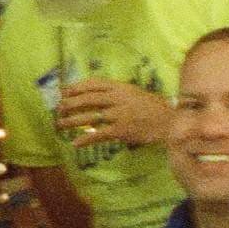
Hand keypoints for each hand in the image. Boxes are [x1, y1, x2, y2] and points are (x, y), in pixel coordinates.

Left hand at [55, 78, 171, 148]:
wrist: (170, 120)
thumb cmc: (150, 106)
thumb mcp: (132, 93)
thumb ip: (114, 92)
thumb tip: (92, 95)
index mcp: (120, 87)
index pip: (93, 84)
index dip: (76, 87)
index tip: (64, 91)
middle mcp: (117, 99)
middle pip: (87, 99)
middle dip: (70, 104)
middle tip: (58, 109)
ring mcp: (119, 115)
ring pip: (90, 116)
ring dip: (72, 121)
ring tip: (60, 124)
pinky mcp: (121, 130)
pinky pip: (99, 134)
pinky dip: (85, 139)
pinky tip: (75, 143)